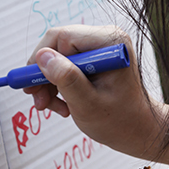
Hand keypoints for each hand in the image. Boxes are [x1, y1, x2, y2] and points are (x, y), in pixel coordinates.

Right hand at [24, 25, 167, 159]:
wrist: (139, 132)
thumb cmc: (121, 122)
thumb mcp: (88, 105)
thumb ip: (66, 79)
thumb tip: (42, 57)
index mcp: (109, 43)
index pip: (62, 37)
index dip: (40, 58)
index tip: (29, 83)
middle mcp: (105, 39)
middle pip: (58, 46)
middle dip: (44, 74)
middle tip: (36, 100)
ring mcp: (100, 48)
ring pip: (59, 56)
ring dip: (49, 83)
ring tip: (51, 107)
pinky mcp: (95, 58)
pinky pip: (66, 65)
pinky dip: (59, 84)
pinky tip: (63, 104)